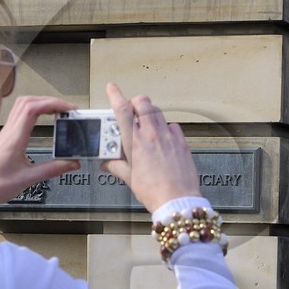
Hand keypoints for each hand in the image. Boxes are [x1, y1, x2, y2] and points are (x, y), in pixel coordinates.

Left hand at [0, 95, 80, 205]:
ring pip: (22, 105)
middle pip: (28, 102)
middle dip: (50, 101)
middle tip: (66, 108)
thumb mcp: (29, 179)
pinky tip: (43, 117)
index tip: (67, 109)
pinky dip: (34, 109)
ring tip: (57, 109)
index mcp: (14, 140)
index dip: (52, 104)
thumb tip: (72, 163)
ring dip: (41, 102)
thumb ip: (53, 169)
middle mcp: (8, 132)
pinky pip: (19, 114)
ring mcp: (5, 132)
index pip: (32, 110)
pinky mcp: (5, 135)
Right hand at [100, 83, 199, 212]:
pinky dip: (166, 127)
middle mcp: (152, 135)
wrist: (177, 200)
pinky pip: (173, 125)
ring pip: (158, 111)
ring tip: (145, 124)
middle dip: (135, 102)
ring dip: (149, 113)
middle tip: (131, 111)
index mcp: (134, 142)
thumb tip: (107, 163)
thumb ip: (116, 166)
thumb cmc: (154, 191)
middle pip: (143, 102)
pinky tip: (163, 137)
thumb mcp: (129, 178)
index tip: (112, 88)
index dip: (115, 95)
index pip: (122, 110)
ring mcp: (168, 136)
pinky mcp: (181, 142)